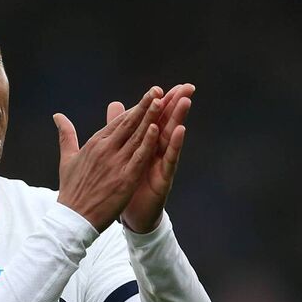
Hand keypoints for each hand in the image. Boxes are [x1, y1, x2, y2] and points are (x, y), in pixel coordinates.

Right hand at [53, 87, 164, 231]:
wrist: (72, 218)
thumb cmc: (71, 191)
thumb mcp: (67, 159)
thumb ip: (66, 135)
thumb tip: (57, 115)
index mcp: (94, 143)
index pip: (118, 121)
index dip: (135, 108)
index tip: (148, 95)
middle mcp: (105, 149)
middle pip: (129, 123)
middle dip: (144, 105)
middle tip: (158, 90)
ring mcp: (115, 163)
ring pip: (136, 136)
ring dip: (150, 117)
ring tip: (162, 101)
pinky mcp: (124, 178)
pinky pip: (138, 157)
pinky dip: (147, 142)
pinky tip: (156, 129)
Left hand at [106, 83, 193, 233]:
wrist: (132, 216)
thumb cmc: (128, 185)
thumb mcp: (122, 153)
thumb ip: (119, 128)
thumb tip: (115, 105)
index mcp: (145, 143)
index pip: (154, 117)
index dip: (160, 102)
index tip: (165, 85)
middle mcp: (157, 151)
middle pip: (167, 123)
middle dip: (176, 105)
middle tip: (186, 86)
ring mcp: (162, 164)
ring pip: (172, 138)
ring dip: (179, 119)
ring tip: (185, 100)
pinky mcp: (164, 178)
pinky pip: (170, 159)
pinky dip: (175, 145)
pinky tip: (180, 130)